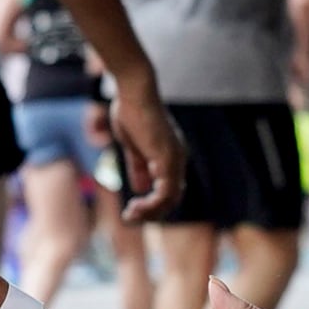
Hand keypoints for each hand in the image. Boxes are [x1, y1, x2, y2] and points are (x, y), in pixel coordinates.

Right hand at [110, 90, 184, 221]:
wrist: (134, 91)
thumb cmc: (131, 111)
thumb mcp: (134, 146)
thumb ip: (139, 167)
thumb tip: (140, 188)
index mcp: (171, 156)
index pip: (169, 190)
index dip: (153, 205)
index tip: (131, 209)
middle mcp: (178, 159)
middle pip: (173, 199)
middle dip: (151, 213)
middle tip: (130, 217)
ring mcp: (175, 159)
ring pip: (170, 200)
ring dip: (150, 212)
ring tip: (131, 215)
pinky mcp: (167, 158)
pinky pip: (165, 192)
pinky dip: (151, 204)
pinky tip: (135, 205)